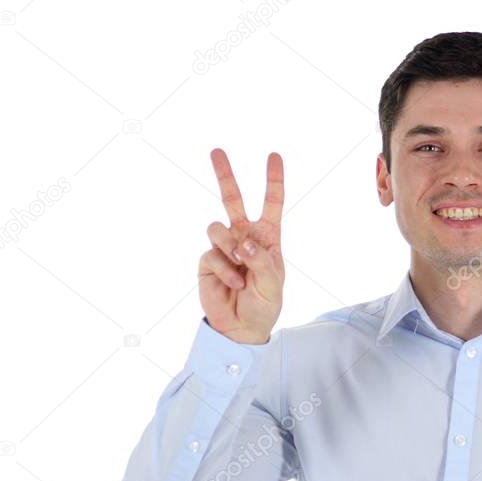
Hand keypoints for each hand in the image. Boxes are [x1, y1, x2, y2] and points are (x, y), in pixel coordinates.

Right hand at [198, 149, 284, 344]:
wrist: (242, 327)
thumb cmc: (264, 304)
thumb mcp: (274, 283)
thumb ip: (262, 260)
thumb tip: (243, 242)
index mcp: (267, 237)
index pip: (271, 203)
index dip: (273, 180)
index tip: (273, 156)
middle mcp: (244, 236)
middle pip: (232, 199)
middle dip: (225, 175)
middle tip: (217, 151)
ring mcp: (224, 247)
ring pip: (217, 227)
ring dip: (230, 246)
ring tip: (239, 266)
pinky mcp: (207, 260)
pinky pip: (212, 254)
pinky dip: (224, 270)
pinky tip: (233, 282)